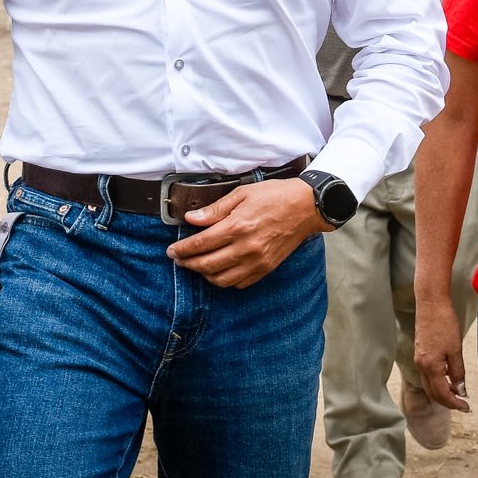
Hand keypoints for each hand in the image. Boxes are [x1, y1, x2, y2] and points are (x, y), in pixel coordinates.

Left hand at [168, 178, 322, 287]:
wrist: (306, 207)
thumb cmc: (274, 196)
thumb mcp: (242, 194)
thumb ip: (215, 210)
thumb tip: (192, 219)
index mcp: (238, 226)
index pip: (201, 244)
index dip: (182, 249)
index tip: (172, 251)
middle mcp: (247, 248)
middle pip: (207, 264)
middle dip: (188, 263)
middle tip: (178, 259)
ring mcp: (257, 261)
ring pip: (221, 279)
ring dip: (204, 274)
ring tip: (196, 265)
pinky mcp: (266, 268)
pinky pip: (239, 283)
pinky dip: (224, 280)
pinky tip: (219, 271)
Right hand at [414, 294, 471, 411]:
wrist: (431, 304)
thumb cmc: (445, 324)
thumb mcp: (455, 350)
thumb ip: (457, 372)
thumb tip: (460, 391)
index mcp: (430, 366)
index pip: (441, 394)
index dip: (454, 403)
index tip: (466, 408)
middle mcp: (421, 365)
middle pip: (433, 393)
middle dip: (447, 402)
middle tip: (463, 405)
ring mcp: (419, 359)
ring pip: (429, 385)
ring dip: (442, 393)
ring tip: (458, 394)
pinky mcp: (420, 353)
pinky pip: (428, 375)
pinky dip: (438, 382)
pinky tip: (450, 378)